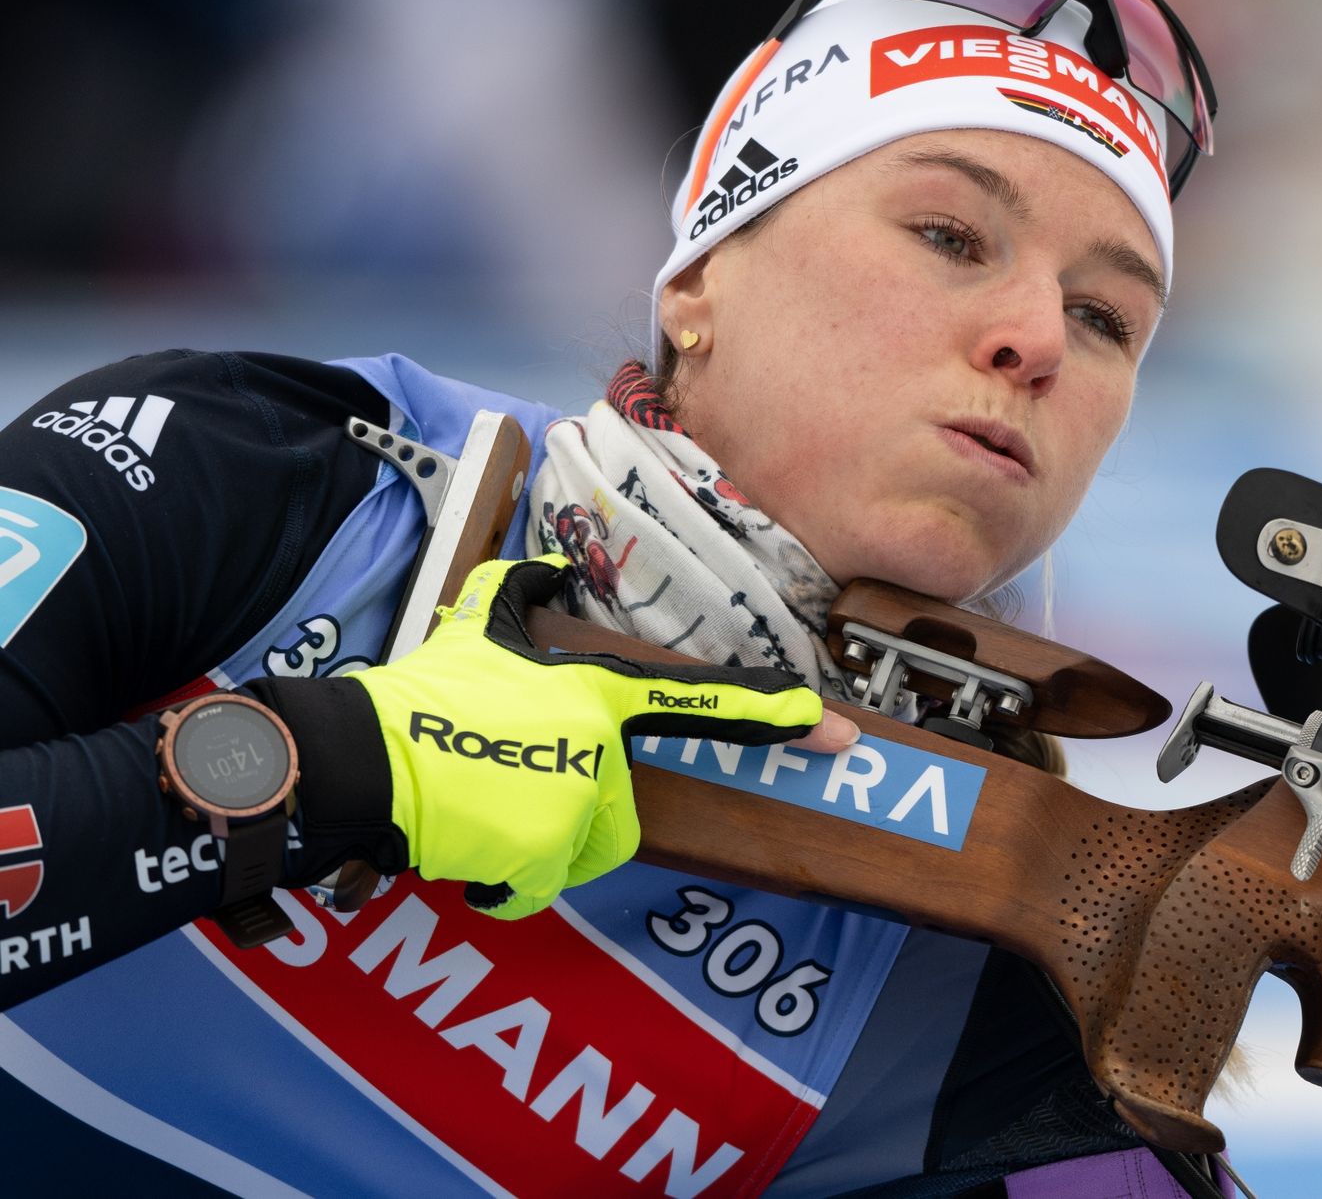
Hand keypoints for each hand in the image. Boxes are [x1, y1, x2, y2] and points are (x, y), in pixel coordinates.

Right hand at [340, 554, 842, 917]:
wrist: (361, 762)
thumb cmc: (421, 700)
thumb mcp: (473, 629)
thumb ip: (519, 593)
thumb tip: (548, 561)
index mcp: (595, 696)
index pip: (699, 701)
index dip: (772, 714)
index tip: (832, 726)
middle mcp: (598, 747)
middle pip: (615, 814)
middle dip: (564, 820)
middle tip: (504, 795)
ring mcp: (576, 801)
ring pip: (576, 851)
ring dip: (531, 850)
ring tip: (480, 816)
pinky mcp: (544, 852)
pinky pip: (534, 888)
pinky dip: (499, 883)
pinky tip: (464, 849)